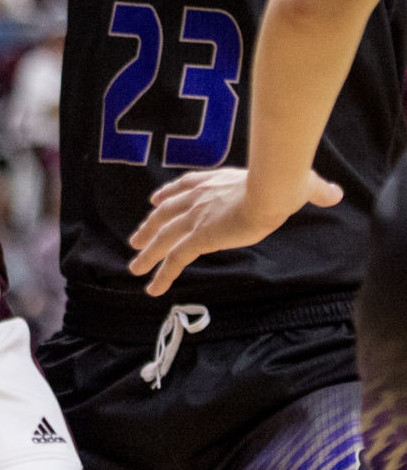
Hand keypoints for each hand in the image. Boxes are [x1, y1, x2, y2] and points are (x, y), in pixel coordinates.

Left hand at [128, 165, 342, 296]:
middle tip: (136, 238)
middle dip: (150, 226)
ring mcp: (196, 217)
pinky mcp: (198, 237)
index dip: (170, 194)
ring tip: (135, 266)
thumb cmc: (284, 183)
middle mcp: (200, 197)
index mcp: (217, 181)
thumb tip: (334, 192)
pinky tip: (152, 288)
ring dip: (147, 252)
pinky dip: (161, 274)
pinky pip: (174, 260)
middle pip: (166, 212)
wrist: (270, 191)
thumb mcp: (298, 183)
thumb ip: (312, 189)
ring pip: (163, 237)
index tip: (156, 199)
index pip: (186, 186)